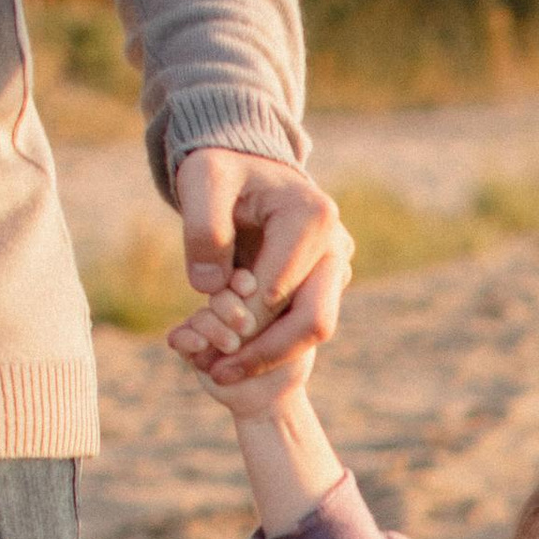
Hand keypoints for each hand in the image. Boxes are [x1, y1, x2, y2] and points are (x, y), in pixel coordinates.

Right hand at [169, 277, 314, 420]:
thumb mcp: (292, 338)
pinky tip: (201, 345)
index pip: (237, 277)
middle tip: (246, 327)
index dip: (241, 281)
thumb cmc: (288, 366)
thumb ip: (274, 314)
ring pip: (200, 316)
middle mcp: (224, 308)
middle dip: (228, 308)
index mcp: (248, 298)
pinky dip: (187, 340)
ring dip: (213, 329)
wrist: (270, 399)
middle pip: (217, 295)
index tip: (250, 288)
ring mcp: (205, 326)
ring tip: (232, 346)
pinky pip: (179, 337)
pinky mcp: (188, 347)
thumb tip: (250, 290)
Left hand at [175, 148, 351, 378]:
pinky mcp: (327, 281)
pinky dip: (272, 342)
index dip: (241, 319)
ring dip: (270, 354)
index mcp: (312, 218)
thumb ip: (203, 230)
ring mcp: (337, 265)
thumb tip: (210, 288)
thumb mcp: (201, 182)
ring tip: (222, 369)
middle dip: (265, 353)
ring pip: (313, 329)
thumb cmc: (221, 170)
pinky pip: (304, 322)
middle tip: (218, 374)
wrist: (245, 165)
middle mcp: (337, 245)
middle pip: (313, 322)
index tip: (202, 336)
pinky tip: (234, 352)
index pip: (280, 290)